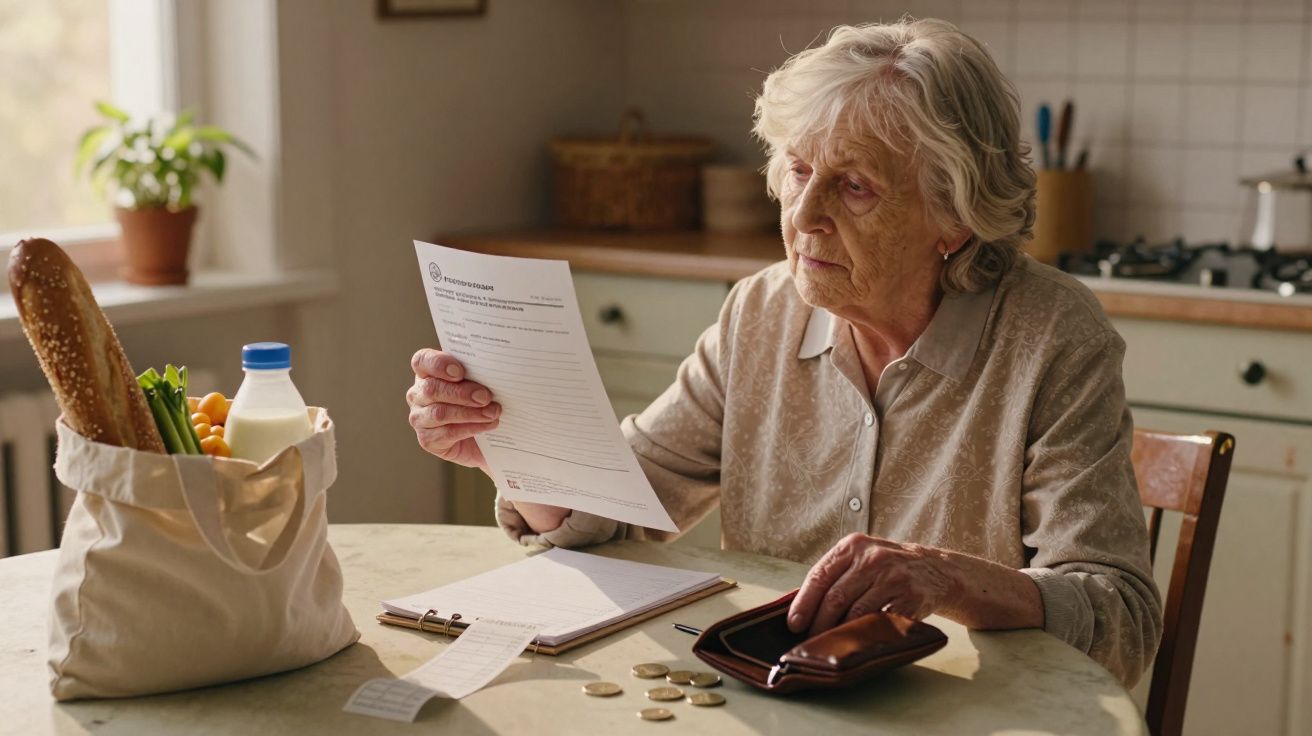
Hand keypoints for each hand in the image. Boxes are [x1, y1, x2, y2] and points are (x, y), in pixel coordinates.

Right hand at [407, 349, 499, 469]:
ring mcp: (419, 418)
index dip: (438, 364)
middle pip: (432, 389)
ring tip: (492, 412)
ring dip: (469, 412)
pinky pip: (448, 433)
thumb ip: (478, 374)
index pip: (422, 361)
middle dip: (461, 393)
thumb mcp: (478, 383)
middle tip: (485, 396)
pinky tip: (488, 424)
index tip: (460, 372)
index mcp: (427, 372)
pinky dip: (471, 427)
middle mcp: (418, 394)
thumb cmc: (479, 402)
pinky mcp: (427, 439)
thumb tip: (493, 371)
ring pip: (439, 413)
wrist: (483, 437)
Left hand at [787, 533, 958, 635]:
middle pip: (835, 597)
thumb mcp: (861, 557)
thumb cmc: (886, 568)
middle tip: (809, 642)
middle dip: (818, 624)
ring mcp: (893, 578)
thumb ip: (834, 575)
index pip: (819, 576)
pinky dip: (865, 636)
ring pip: (856, 614)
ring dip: (839, 634)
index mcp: (853, 546)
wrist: (935, 569)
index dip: (803, 603)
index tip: (794, 624)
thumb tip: (800, 607)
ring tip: (829, 646)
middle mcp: (872, 558)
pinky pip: (880, 623)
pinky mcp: (910, 599)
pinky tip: (856, 643)